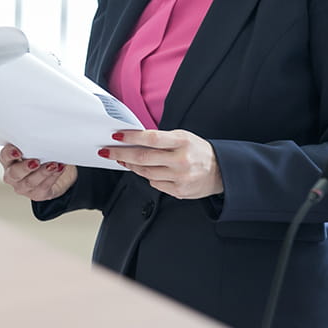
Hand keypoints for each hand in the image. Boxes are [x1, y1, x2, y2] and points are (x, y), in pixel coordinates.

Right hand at [0, 143, 76, 201]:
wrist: (58, 173)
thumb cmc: (43, 157)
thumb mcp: (36, 147)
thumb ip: (34, 143)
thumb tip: (43, 133)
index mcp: (9, 161)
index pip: (4, 156)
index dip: (9, 154)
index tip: (18, 151)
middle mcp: (12, 176)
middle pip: (14, 173)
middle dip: (25, 167)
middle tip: (36, 161)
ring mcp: (23, 187)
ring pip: (30, 182)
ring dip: (43, 172)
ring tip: (53, 165)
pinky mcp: (37, 194)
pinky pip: (43, 188)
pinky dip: (52, 177)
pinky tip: (59, 169)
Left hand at [99, 129, 222, 198]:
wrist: (221, 171)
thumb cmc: (198, 151)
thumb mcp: (183, 138)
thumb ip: (162, 139)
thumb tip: (134, 140)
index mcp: (183, 142)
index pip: (152, 138)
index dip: (131, 137)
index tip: (116, 136)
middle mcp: (181, 160)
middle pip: (143, 158)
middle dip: (121, 154)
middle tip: (107, 151)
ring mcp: (180, 178)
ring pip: (145, 173)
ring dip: (131, 166)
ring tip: (124, 160)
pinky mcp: (179, 191)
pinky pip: (155, 184)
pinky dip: (148, 177)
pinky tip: (147, 171)